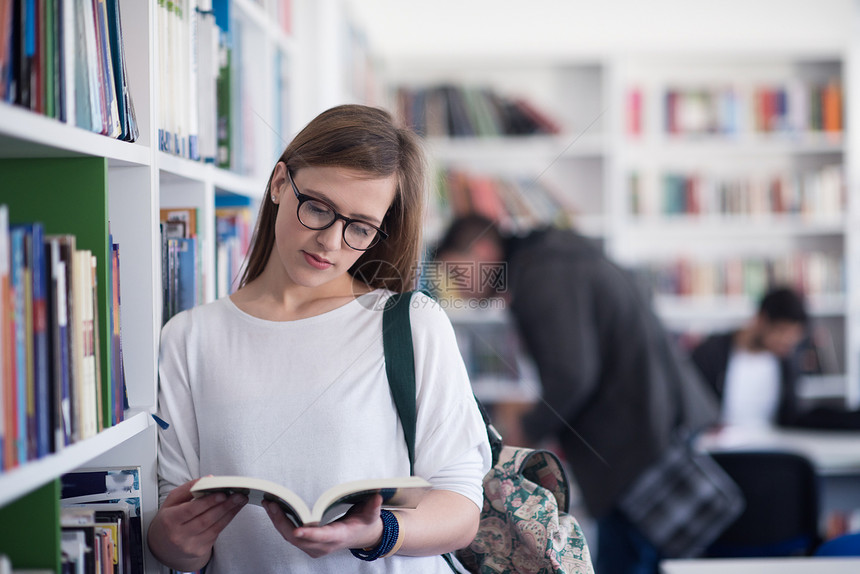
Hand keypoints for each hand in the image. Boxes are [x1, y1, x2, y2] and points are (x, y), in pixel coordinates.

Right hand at [147, 478, 247, 570]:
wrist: (164, 547)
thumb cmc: (169, 519)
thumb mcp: (172, 501)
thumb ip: (189, 488)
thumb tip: (209, 479)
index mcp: (169, 521)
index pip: (190, 510)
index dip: (207, 502)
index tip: (223, 493)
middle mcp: (178, 536)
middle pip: (205, 519)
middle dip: (224, 506)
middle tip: (239, 495)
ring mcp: (190, 546)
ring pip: (214, 527)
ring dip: (230, 512)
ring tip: (241, 500)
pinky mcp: (200, 551)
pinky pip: (216, 533)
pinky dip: (227, 520)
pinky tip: (234, 510)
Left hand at [263, 494, 383, 557]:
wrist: (362, 536)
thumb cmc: (365, 523)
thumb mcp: (371, 515)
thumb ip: (373, 507)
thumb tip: (377, 496)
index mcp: (339, 537)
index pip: (323, 537)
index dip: (310, 534)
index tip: (298, 530)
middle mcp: (324, 546)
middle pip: (298, 538)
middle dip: (282, 522)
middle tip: (272, 504)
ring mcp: (315, 547)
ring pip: (291, 538)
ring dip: (278, 522)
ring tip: (269, 504)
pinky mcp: (309, 545)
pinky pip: (291, 537)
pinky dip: (281, 524)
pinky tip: (275, 511)